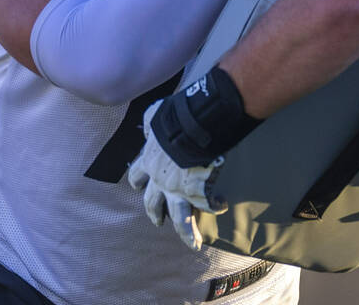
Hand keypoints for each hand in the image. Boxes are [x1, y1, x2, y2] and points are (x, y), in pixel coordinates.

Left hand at [127, 101, 228, 249]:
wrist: (189, 130)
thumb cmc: (172, 119)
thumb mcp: (155, 116)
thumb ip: (150, 124)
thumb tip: (149, 127)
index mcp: (149, 161)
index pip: (137, 174)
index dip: (137, 179)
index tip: (137, 184)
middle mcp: (160, 181)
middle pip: (152, 202)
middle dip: (153, 211)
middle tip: (156, 220)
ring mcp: (178, 191)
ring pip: (179, 217)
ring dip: (184, 231)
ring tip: (190, 243)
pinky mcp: (197, 194)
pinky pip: (208, 205)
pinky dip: (216, 206)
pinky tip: (221, 206)